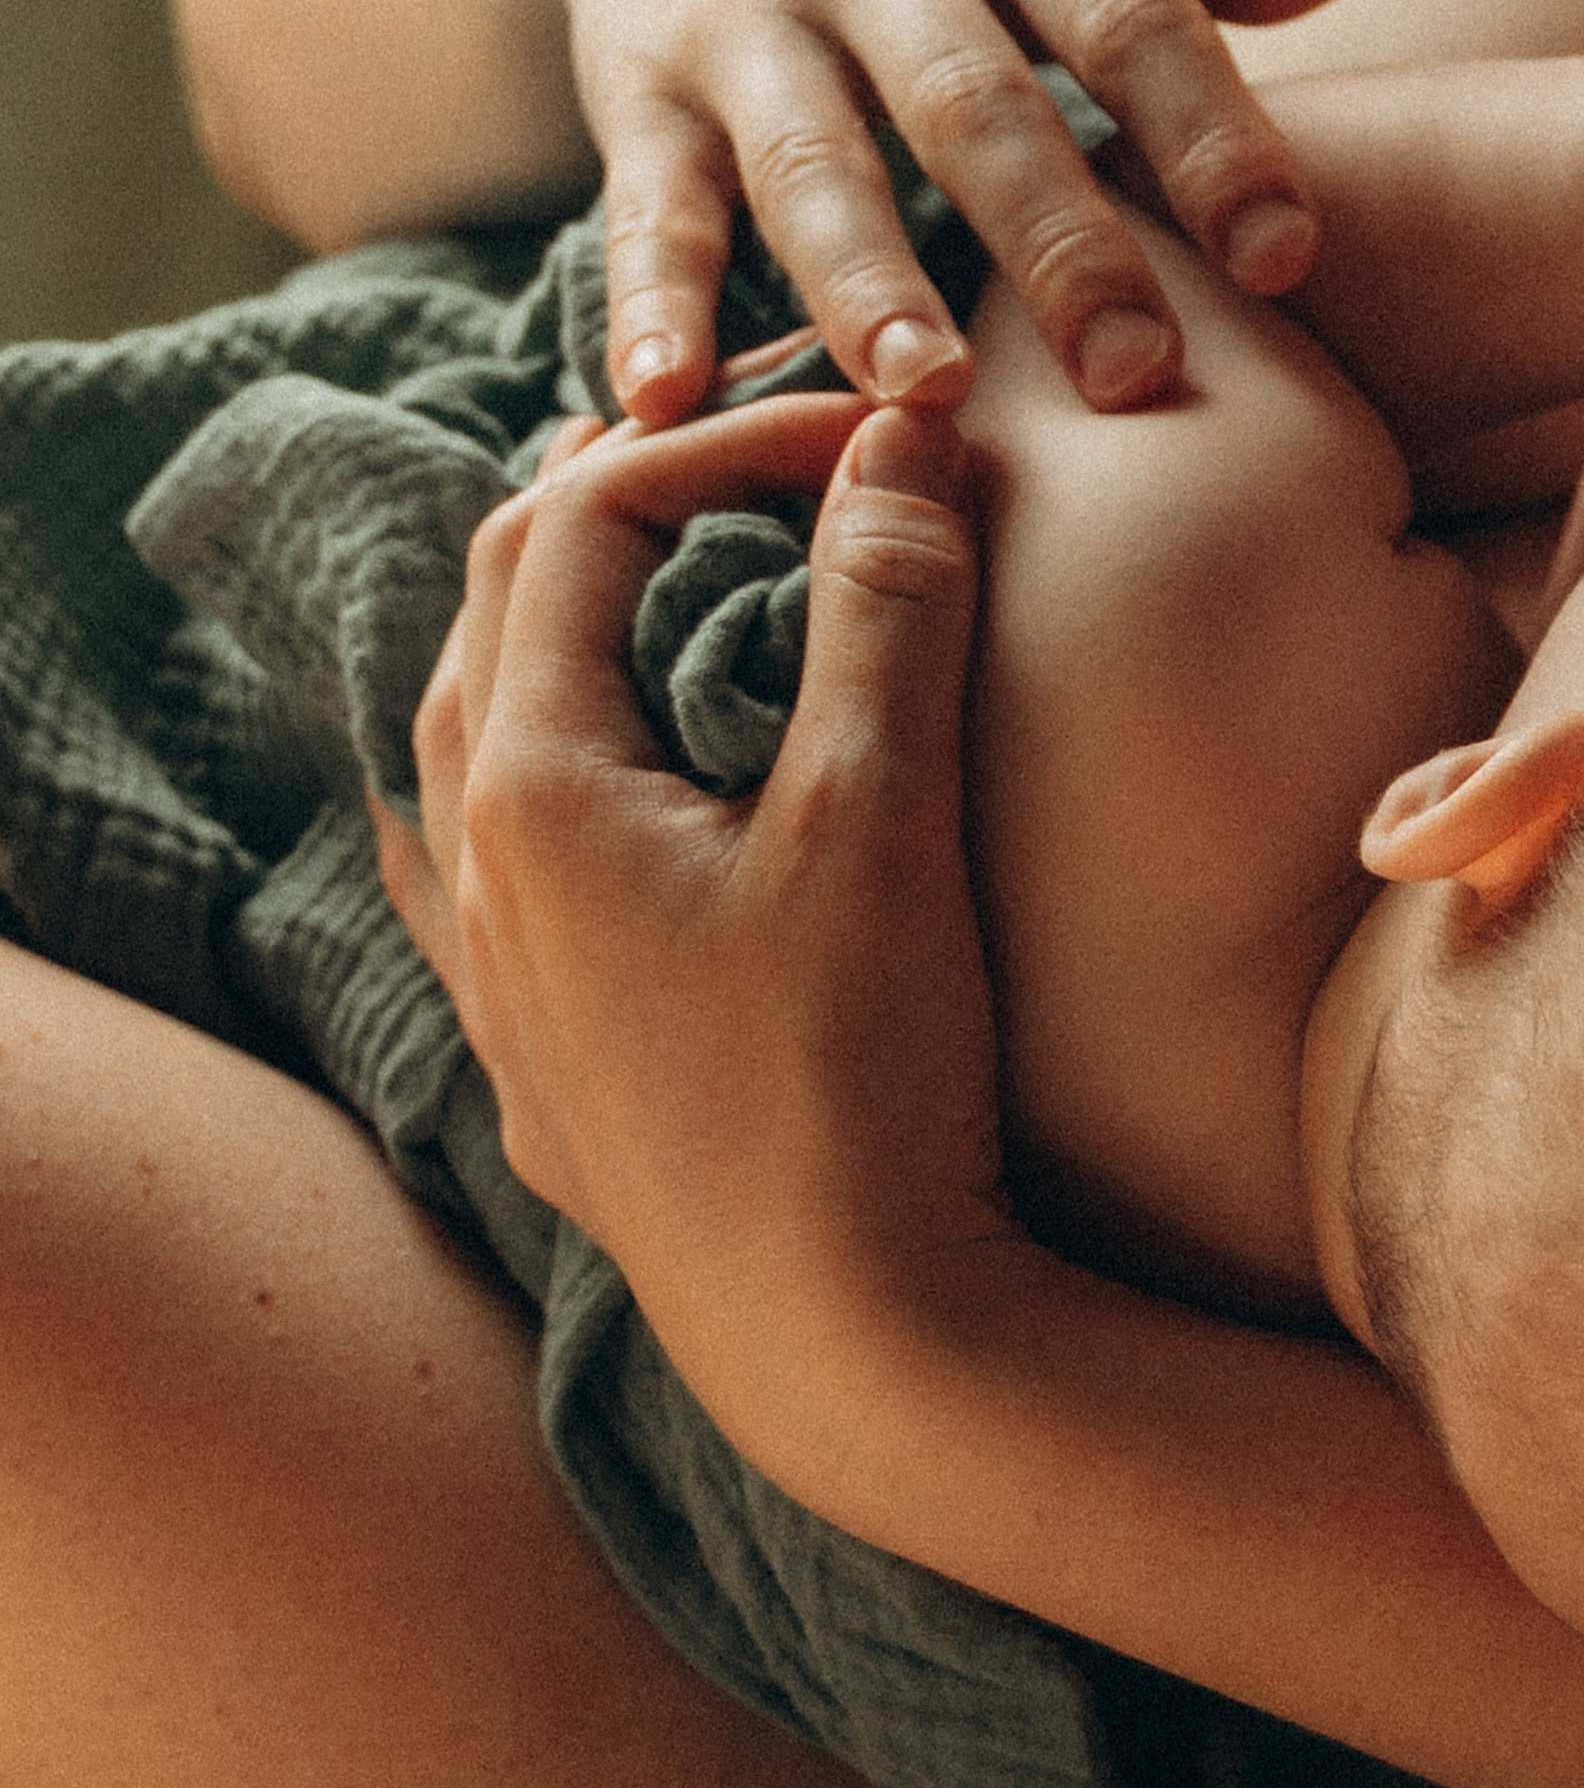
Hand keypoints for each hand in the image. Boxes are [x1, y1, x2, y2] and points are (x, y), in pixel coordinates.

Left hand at [374, 395, 1009, 1321]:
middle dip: (628, 505)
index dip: (729, 442)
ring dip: (569, 631)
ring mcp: (496, 975)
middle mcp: (476, 868)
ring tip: (668, 583)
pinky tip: (578, 804)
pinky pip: (486, 867)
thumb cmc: (862, 1083)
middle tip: (764, 458)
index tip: (873, 437)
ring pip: (476, 734)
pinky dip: (541, 773)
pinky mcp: (543, 1063)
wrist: (850, 1350)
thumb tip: (904, 439)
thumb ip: (889, 610)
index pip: (584, 520)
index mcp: (531, 783)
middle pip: (500, 607)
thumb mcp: (885, 819)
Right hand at [530, 0, 1396, 422]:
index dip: (1209, 132)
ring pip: (811, 167)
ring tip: (931, 397)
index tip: (1286, 256)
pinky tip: (662, 405)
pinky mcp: (638, 94)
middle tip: (1138, 378)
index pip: (1127, 11)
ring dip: (866, 283)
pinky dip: (649, 305)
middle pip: (976, 104)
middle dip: (1055, 241)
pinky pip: (649, 210)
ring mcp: (743, 18)